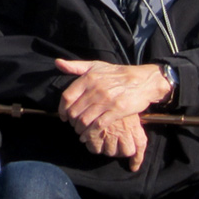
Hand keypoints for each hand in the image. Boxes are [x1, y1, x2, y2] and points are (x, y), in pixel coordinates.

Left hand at [54, 59, 174, 171]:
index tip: (63, 116)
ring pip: (84, 120)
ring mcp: (106, 101)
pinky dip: (90, 133)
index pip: (67, 97)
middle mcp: (95, 89)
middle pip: (74, 111)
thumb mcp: (95, 66)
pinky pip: (98, 125)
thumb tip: (57, 62)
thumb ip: (75, 66)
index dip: (62, 109)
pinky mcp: (117, 110)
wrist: (142, 81)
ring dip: (79, 129)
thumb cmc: (116, 74)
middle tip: (73, 125)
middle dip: (71, 121)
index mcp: (88, 78)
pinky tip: (88, 136)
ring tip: (80, 132)